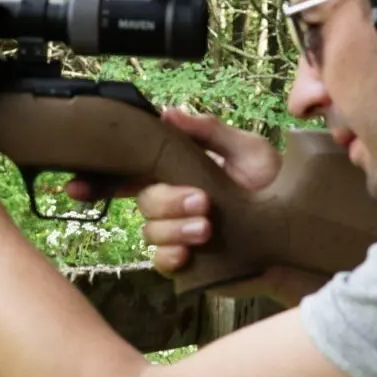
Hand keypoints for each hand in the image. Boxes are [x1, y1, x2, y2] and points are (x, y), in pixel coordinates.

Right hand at [69, 105, 329, 306]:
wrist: (299, 236)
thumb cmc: (276, 188)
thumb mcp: (247, 150)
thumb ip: (208, 132)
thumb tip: (169, 113)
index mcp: (179, 172)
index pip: (131, 172)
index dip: (100, 179)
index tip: (77, 184)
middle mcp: (173, 203)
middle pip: (142, 201)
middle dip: (168, 202)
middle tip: (203, 203)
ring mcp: (178, 235)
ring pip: (151, 231)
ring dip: (175, 228)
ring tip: (208, 227)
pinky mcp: (189, 264)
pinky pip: (162, 261)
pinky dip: (171, 256)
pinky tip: (188, 254)